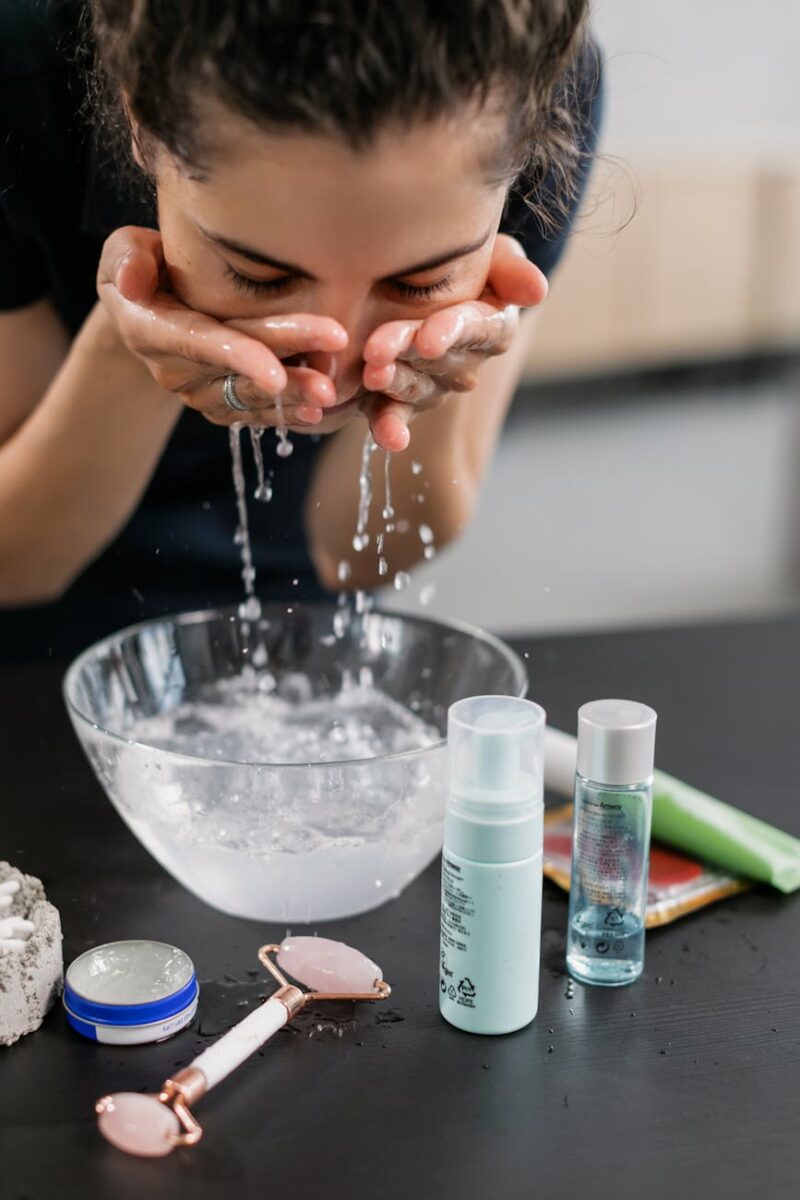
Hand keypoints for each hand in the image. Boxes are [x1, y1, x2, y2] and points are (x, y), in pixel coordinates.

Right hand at [97, 227, 346, 427]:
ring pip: (249, 398)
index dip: (238, 357)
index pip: (201, 344)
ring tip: (330, 393)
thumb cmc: (143, 264)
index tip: (275, 371)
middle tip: (329, 374)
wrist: (148, 303)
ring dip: (292, 398)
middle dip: (286, 372)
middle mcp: (174, 371)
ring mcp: (198, 392)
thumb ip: (127, 258)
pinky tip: (317, 411)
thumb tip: (131, 279)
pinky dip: (285, 411)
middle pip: (237, 371)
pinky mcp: (219, 403)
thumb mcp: (124, 251)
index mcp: (152, 331)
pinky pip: (253, 413)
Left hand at [361, 234, 546, 450]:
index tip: (428, 338)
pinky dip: (390, 427)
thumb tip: (537, 289)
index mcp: (492, 328)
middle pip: (439, 360)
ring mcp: (434, 386)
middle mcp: (465, 363)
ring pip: (416, 387)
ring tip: (371, 374)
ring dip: (395, 384)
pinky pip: (396, 417)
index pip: (478, 329)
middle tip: (377, 350)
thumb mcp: (492, 255)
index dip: (452, 333)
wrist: (414, 278)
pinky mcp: (400, 401)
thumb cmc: (461, 261)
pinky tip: (388, 438)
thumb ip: (512, 270)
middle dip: (407, 354)